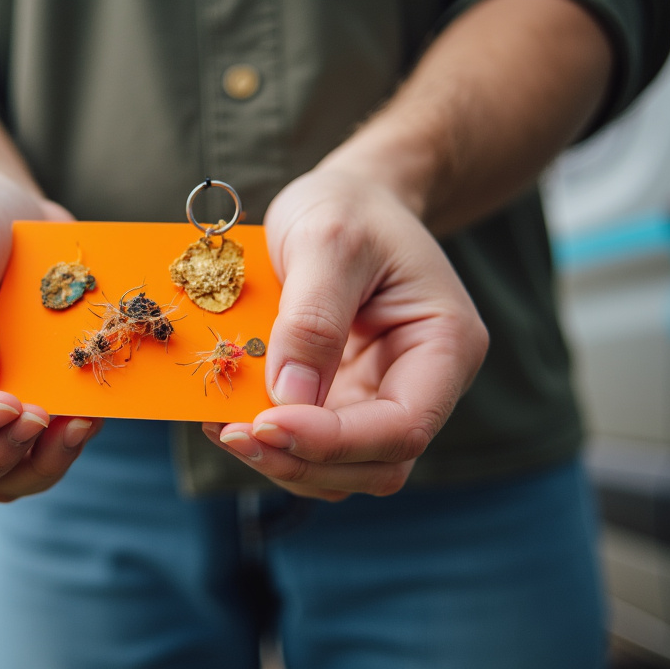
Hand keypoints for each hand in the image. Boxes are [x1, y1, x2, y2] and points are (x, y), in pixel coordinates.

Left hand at [205, 168, 488, 499]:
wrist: (350, 198)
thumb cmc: (351, 207)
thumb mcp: (328, 240)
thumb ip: (311, 319)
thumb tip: (288, 399)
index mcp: (446, 346)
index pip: (403, 426)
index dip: (334, 441)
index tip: (265, 424)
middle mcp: (422, 385)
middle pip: (375, 464)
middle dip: (302, 460)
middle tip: (233, 435)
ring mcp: (381, 399)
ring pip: (342, 470)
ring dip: (282, 463)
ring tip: (224, 429)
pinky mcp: (343, 401)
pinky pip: (312, 446)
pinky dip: (272, 445)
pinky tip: (229, 418)